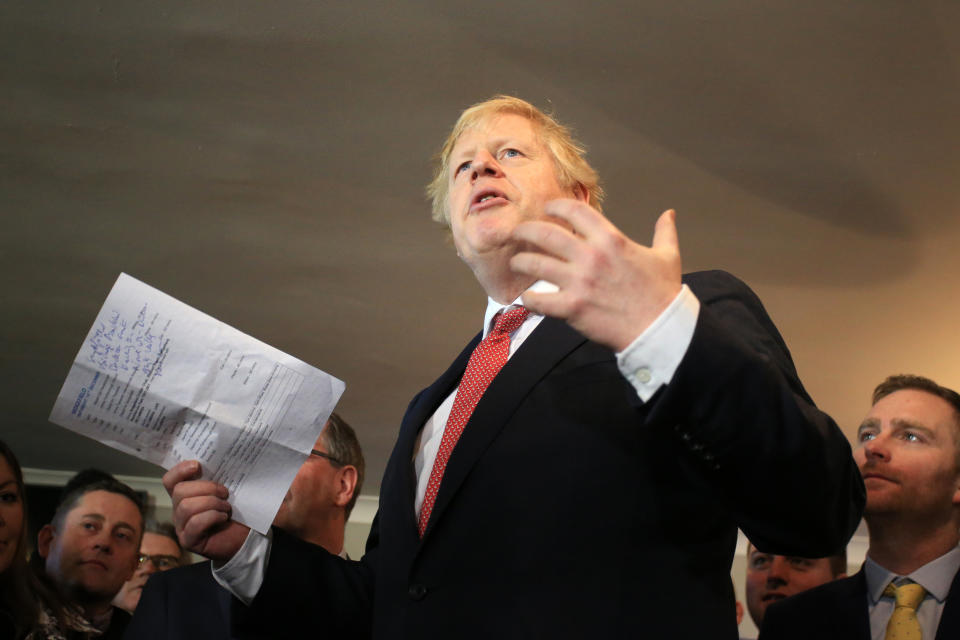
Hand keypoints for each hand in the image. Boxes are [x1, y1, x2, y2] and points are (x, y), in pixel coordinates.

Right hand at [163, 460, 249, 561]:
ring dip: (211, 503)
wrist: (245, 538)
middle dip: (206, 488)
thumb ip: (216, 479)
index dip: (179, 470)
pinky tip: (223, 518)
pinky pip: (194, 523)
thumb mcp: (225, 492)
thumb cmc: (235, 513)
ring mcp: (181, 527)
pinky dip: (212, 517)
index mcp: (185, 496)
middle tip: (225, 493)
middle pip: (180, 491)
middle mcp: (179, 511)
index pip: (170, 481)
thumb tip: (217, 461)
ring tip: (226, 508)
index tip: (198, 465)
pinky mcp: (188, 541)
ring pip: (186, 507)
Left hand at [510, 201, 681, 351]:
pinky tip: (526, 298)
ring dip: (521, 262)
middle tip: (518, 233)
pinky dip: (529, 299)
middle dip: (526, 230)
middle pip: (546, 233)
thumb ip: (664, 232)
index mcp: (611, 239)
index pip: (575, 211)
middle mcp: (591, 256)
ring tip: (516, 263)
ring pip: (536, 264)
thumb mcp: (667, 256)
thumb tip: (668, 214)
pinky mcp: (572, 307)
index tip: (547, 209)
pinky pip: (539, 300)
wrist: (660, 328)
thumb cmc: (663, 293)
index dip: (556, 206)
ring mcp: (579, 282)